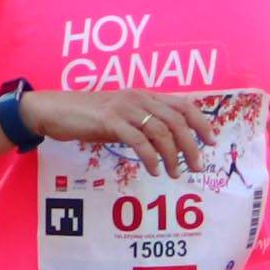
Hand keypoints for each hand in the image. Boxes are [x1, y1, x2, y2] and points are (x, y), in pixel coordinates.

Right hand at [20, 88, 215, 176]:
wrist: (57, 110)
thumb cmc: (88, 117)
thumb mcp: (121, 118)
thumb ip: (142, 125)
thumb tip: (165, 144)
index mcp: (145, 96)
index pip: (183, 105)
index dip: (201, 122)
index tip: (212, 141)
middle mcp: (139, 98)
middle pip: (177, 120)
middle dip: (191, 145)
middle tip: (197, 166)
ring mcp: (125, 108)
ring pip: (161, 131)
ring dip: (172, 155)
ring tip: (175, 174)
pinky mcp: (110, 121)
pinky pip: (138, 140)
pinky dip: (150, 157)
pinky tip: (154, 171)